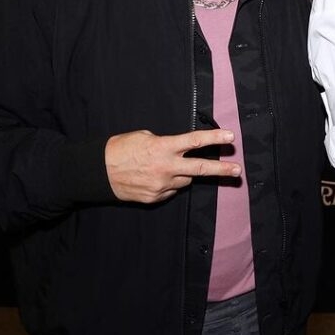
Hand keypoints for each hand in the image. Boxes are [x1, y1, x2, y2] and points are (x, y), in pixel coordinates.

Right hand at [105, 129, 240, 202]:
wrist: (97, 172)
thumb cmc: (121, 149)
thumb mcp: (144, 137)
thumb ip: (165, 143)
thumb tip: (178, 151)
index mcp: (163, 147)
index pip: (194, 141)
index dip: (214, 138)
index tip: (231, 137)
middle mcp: (166, 167)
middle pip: (200, 169)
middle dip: (222, 170)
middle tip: (238, 171)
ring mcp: (161, 185)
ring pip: (184, 180)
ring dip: (180, 174)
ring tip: (161, 168)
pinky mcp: (155, 197)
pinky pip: (170, 190)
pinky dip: (166, 184)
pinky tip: (151, 179)